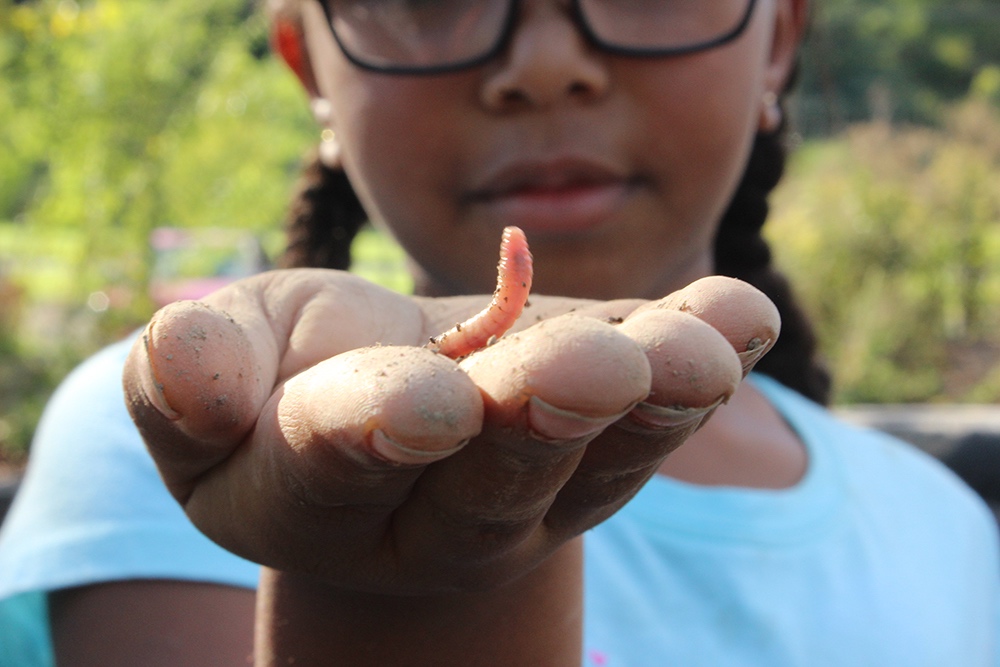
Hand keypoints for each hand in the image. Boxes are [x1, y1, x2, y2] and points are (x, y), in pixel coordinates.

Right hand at [123, 268, 777, 595]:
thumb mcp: (216, 364)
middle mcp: (436, 509)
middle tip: (586, 371)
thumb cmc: (287, 374)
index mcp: (312, 491)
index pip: (338, 469)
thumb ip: (190, 375)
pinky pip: (662, 409)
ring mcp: (538, 479)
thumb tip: (192, 370)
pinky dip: (708, 356)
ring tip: (693, 354)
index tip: (430, 407)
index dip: (378, 436)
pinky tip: (744, 316)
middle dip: (537, 424)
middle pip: (492, 483)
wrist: (391, 403)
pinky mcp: (607, 427)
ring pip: (596, 461)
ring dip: (650, 403)